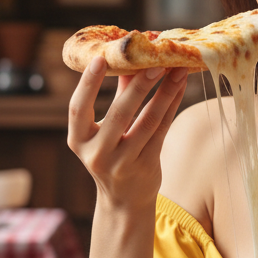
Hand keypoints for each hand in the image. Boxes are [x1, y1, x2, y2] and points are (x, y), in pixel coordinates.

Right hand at [67, 56, 187, 208]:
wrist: (124, 200)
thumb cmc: (113, 154)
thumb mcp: (105, 130)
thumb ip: (117, 95)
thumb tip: (132, 57)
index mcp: (78, 140)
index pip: (77, 108)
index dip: (88, 84)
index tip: (100, 58)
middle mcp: (96, 153)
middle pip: (119, 114)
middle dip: (139, 85)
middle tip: (155, 61)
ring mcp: (121, 162)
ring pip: (147, 121)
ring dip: (164, 93)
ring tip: (177, 70)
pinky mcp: (145, 166)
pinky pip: (161, 130)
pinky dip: (171, 106)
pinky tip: (180, 88)